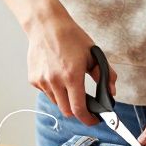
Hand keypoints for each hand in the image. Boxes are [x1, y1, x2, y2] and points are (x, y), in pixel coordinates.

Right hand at [25, 10, 115, 125]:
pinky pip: (46, 93)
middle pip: (67, 111)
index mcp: (72, 76)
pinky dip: (54, 90)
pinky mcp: (33, 79)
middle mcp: (55, 81)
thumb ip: (106, 75)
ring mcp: (42, 81)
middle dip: (77, 110)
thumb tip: (112, 92)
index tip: (93, 120)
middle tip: (84, 102)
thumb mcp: (93, 54)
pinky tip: (56, 74)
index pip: (79, 109)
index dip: (88, 119)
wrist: (46, 25)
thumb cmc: (71, 37)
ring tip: (68, 82)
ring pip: (56, 102)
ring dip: (64, 99)